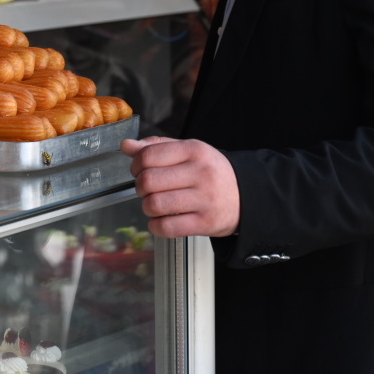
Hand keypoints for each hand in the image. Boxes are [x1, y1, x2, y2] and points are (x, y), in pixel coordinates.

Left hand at [122, 136, 240, 237]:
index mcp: (194, 150)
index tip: (138, 170)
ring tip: (154, 204)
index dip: (135, 165)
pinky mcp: (206, 223)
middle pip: (148, 181)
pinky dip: (155, 226)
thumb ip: (156, 147)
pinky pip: (167, 227)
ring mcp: (205, 199)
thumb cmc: (211, 172)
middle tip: (146, 189)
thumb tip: (126, 145)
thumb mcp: (188, 152)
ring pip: (155, 204)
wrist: (247, 196)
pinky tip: (159, 221)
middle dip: (140, 187)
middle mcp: (200, 173)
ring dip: (147, 207)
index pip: (148, 156)